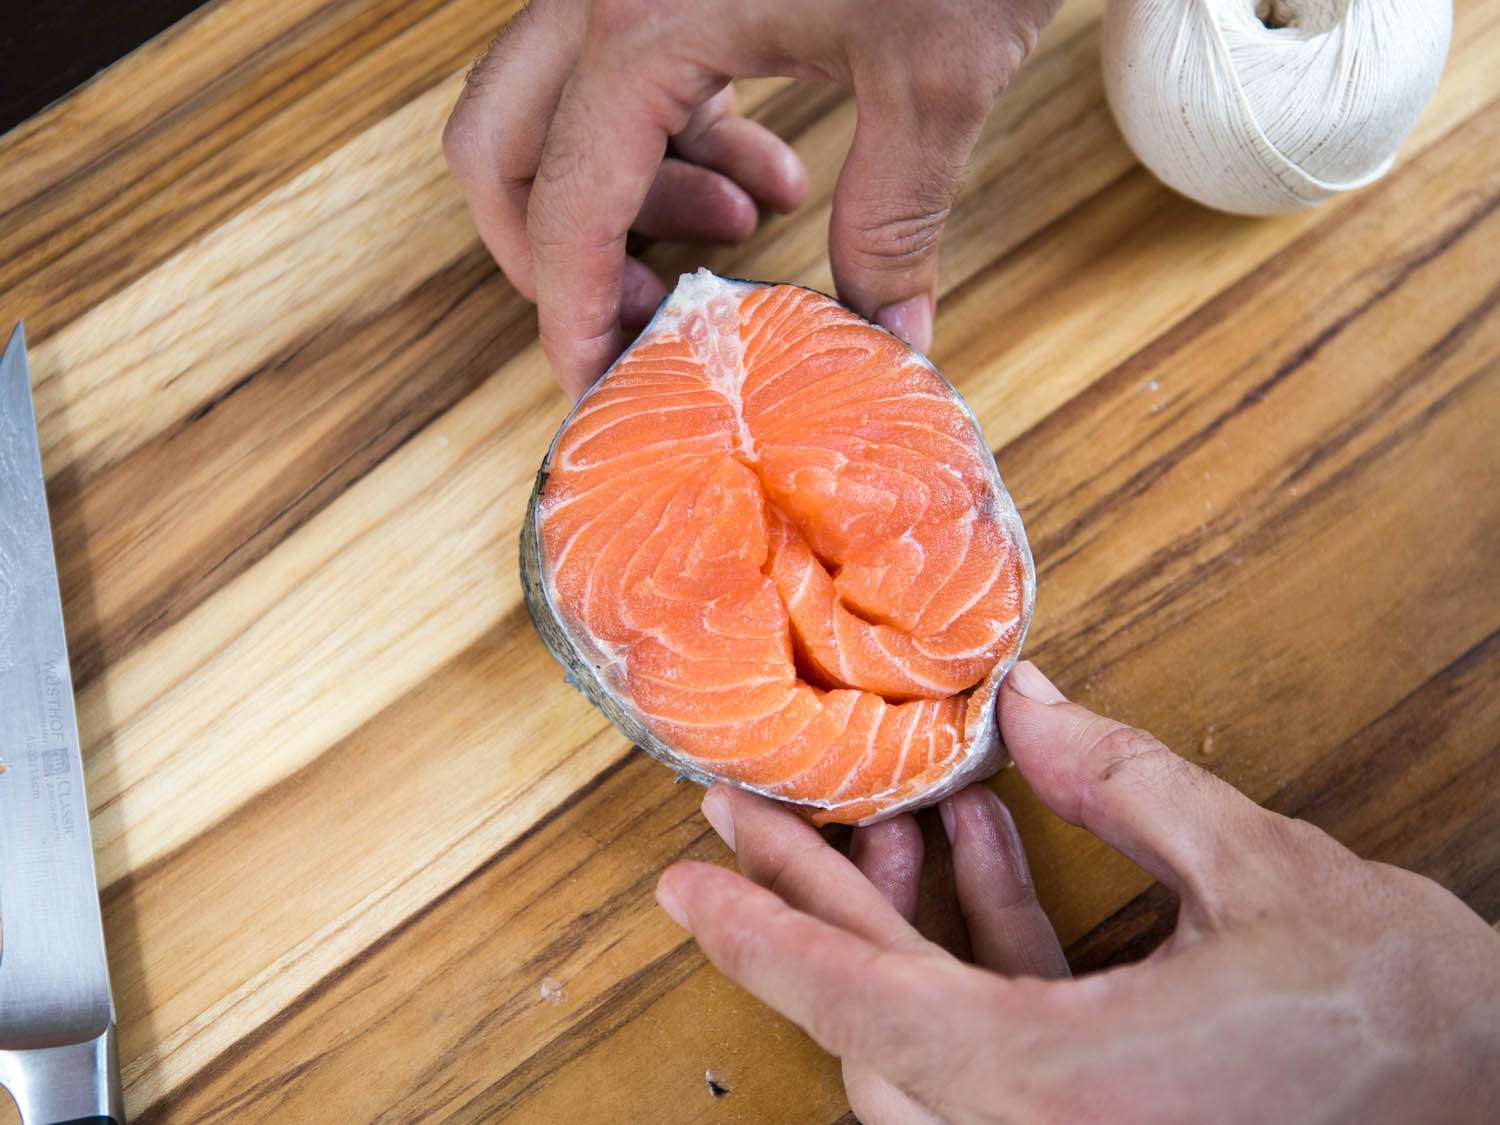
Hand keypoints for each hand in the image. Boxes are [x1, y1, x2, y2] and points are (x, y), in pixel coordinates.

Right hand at [443, 0, 1059, 397]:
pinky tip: (768, 177)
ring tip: (747, 231)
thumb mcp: (937, 77)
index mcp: (644, 16)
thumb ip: (894, 221)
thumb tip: (885, 340)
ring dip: (632, 198)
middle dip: (555, 255)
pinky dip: (672, 143)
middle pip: (502, 149)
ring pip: (559, 114)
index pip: (562, 205)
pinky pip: (625, 77)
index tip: (598, 388)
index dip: (572, 315)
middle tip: (643, 317)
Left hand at [656, 662, 1499, 1123]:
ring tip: (908, 814)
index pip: (862, 1002)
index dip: (763, 931)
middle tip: (749, 813)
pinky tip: (989, 851)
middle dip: (810, 900)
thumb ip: (1124, 779)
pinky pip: (997, 1045)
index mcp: (1063, 1090)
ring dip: (902, 923)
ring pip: (924, 1035)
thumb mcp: (1260, 870)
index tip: (683, 881)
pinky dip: (980, 954)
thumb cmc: (1408, 1023)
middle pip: (873, 1012)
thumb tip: (1025, 698)